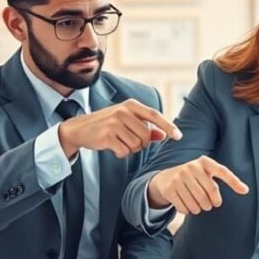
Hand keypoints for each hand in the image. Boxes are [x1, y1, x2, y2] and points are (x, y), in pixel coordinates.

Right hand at [58, 98, 181, 158]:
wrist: (80, 129)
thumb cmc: (107, 125)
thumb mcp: (127, 122)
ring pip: (136, 145)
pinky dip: (120, 153)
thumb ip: (146, 128)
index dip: (168, 126)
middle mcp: (123, 111)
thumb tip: (163, 135)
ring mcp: (114, 122)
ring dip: (130, 149)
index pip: (155, 115)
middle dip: (141, 144)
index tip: (178, 136)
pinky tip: (112, 147)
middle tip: (129, 141)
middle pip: (146, 136)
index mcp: (131, 105)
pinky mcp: (107, 135)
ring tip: (119, 142)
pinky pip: (124, 151)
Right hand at [147, 155, 249, 213]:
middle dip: (211, 204)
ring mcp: (178, 177)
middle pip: (209, 193)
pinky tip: (188, 207)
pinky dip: (188, 211)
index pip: (222, 171)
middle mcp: (191, 167)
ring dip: (200, 209)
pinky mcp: (169, 189)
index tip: (245, 191)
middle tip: (210, 205)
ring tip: (200, 207)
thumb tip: (245, 190)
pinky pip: (184, 207)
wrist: (166, 178)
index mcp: (204, 162)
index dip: (234, 181)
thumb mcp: (207, 173)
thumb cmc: (195, 177)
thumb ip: (225, 178)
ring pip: (196, 203)